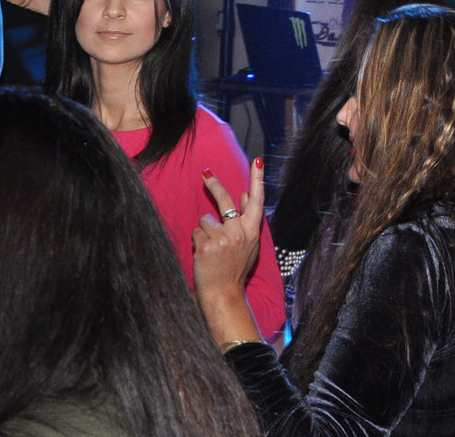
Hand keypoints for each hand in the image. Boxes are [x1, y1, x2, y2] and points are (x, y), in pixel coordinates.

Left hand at [192, 161, 264, 304]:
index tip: (257, 160)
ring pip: (205, 220)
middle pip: (224, 200)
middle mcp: (240, 232)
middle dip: (214, 184)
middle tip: (206, 174)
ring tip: (211, 249)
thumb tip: (245, 193)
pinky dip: (197, 242)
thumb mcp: (249, 244)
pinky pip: (197, 232)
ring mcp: (223, 238)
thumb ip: (248, 219)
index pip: (257, 200)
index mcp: (252, 230)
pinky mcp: (207, 245)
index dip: (257, 179)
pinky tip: (204, 255)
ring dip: (205, 231)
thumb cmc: (235, 268)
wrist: (223, 293)